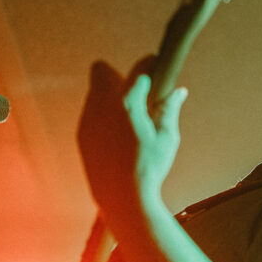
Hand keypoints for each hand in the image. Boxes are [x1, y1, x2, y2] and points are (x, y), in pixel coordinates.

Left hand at [77, 59, 187, 216]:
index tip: (155, 63)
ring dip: (110, 95)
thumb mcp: (167, 138)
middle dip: (119, 76)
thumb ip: (170, 109)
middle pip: (102, 71)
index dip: (148, 64)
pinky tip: (118, 134)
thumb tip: (179, 92)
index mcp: (128, 103)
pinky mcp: (82, 134)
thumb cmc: (150, 167)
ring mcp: (88, 120)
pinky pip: (90, 112)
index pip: (138, 71)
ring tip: (130, 117)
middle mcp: (102, 106)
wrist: (122, 198)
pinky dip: (103, 114)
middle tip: (138, 94)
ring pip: (94, 92)